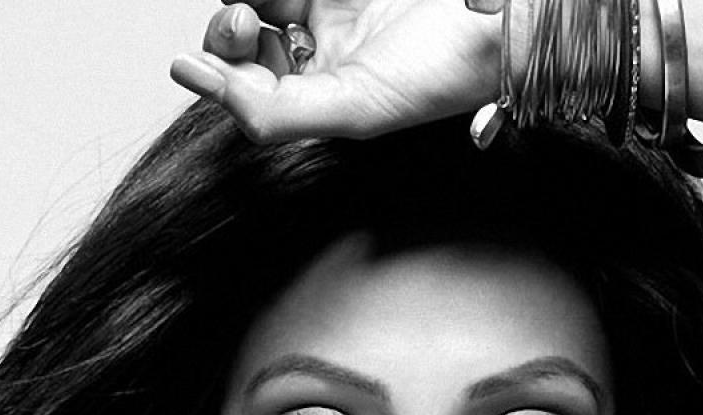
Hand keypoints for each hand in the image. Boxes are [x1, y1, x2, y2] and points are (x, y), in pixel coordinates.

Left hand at [170, 0, 503, 142]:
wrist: (513, 18)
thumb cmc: (450, 69)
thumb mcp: (357, 108)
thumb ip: (281, 115)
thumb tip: (217, 98)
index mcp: (326, 95)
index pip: (249, 87)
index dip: (217, 75)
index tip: (189, 63)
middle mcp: (326, 49)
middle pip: (247, 35)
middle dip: (229, 28)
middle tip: (245, 17)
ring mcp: (335, 4)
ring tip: (258, 1)